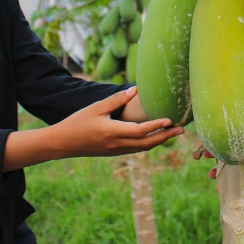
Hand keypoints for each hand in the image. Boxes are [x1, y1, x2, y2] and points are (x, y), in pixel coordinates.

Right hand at [51, 87, 181, 157]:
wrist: (62, 143)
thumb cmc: (77, 122)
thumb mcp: (95, 107)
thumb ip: (116, 99)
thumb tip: (135, 90)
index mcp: (112, 132)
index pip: (140, 131)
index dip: (156, 126)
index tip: (170, 120)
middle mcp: (116, 145)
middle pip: (146, 143)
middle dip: (165, 136)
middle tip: (181, 129)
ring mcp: (115, 151)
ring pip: (142, 148)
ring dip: (159, 141)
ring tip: (172, 132)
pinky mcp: (113, 153)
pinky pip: (135, 149)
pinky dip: (148, 144)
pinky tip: (155, 137)